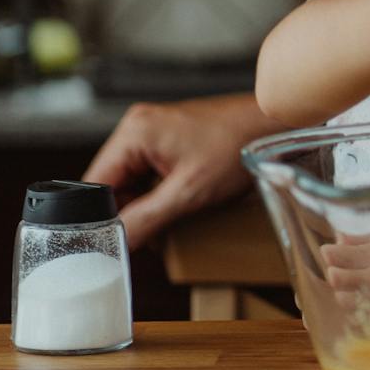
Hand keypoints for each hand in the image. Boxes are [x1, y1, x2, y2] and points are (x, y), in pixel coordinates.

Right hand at [81, 93, 275, 245]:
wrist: (275, 124)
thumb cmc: (238, 147)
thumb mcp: (188, 193)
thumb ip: (145, 219)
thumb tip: (114, 245)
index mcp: (134, 133)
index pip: (94, 185)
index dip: (98, 219)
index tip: (109, 246)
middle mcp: (138, 126)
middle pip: (111, 185)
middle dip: (127, 213)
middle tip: (149, 237)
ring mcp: (154, 131)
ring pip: (131, 182)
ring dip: (145, 206)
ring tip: (171, 219)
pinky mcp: (170, 138)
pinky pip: (150, 174)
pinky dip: (159, 194)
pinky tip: (179, 206)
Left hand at [322, 228, 369, 325]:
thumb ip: (364, 239)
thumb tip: (336, 239)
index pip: (338, 256)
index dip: (329, 253)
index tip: (330, 252)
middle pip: (335, 279)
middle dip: (334, 271)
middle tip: (342, 267)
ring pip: (343, 300)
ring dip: (344, 290)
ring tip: (359, 283)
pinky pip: (356, 316)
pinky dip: (356, 307)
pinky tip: (367, 298)